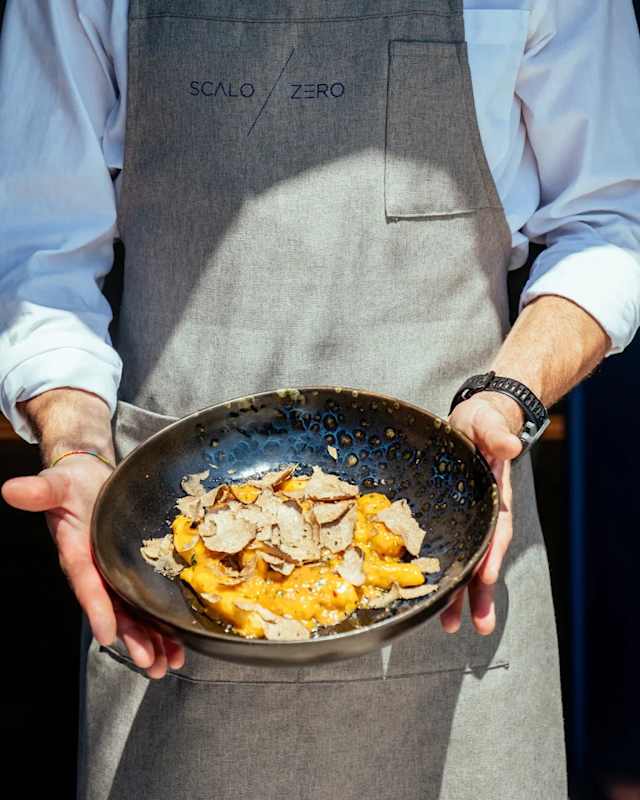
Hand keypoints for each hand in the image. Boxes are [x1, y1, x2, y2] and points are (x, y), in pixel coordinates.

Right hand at [1, 453, 184, 677]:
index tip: (108, 634)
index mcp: (76, 552)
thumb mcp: (57, 484)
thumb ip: (40, 491)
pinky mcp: (131, 571)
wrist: (87, 477)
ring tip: (169, 663)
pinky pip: (145, 603)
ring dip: (151, 640)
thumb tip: (11, 489)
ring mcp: (113, 574)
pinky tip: (176, 645)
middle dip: (132, 637)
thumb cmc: (71, 482)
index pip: (87, 583)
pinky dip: (161, 625)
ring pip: (133, 614)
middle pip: (115, 609)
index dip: (97, 609)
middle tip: (150, 662)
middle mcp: (95, 571)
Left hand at [440, 393, 521, 634]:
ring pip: (463, 561)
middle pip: (482, 558)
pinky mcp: (445, 518)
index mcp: (495, 495)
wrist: (471, 420)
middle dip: (478, 592)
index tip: (486, 577)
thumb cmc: (482, 422)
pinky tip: (429, 596)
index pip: (496, 529)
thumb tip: (511, 444)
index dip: (491, 554)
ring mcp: (464, 518)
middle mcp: (482, 513)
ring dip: (459, 595)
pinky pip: (443, 549)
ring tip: (451, 626)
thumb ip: (497, 434)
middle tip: (474, 626)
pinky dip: (439, 573)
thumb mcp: (488, 422)